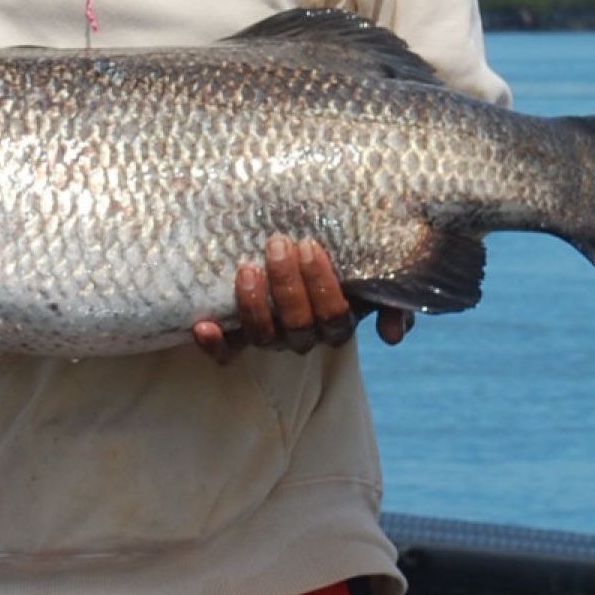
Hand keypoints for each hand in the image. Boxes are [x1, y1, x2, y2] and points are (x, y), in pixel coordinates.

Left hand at [192, 234, 412, 362]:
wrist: (299, 243)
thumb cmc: (337, 251)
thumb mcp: (368, 265)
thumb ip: (389, 295)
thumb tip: (392, 335)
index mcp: (335, 320)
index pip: (334, 318)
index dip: (323, 289)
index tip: (310, 246)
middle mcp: (302, 334)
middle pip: (297, 326)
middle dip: (287, 286)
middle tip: (276, 244)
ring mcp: (269, 335)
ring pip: (263, 337)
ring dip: (254, 306)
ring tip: (247, 269)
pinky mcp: (238, 335)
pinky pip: (227, 352)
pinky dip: (215, 344)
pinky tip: (203, 325)